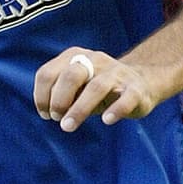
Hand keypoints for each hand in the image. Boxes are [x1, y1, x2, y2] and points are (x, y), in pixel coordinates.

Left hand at [34, 49, 160, 133]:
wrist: (141, 83)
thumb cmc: (99, 90)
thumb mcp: (76, 89)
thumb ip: (61, 96)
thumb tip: (49, 112)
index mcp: (75, 57)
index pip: (49, 73)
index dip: (42, 96)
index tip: (45, 115)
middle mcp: (95, 60)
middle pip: (71, 75)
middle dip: (59, 99)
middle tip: (56, 119)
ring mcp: (117, 73)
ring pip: (97, 87)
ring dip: (79, 109)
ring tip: (68, 126)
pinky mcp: (136, 88)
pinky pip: (127, 98)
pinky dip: (116, 109)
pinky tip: (107, 120)